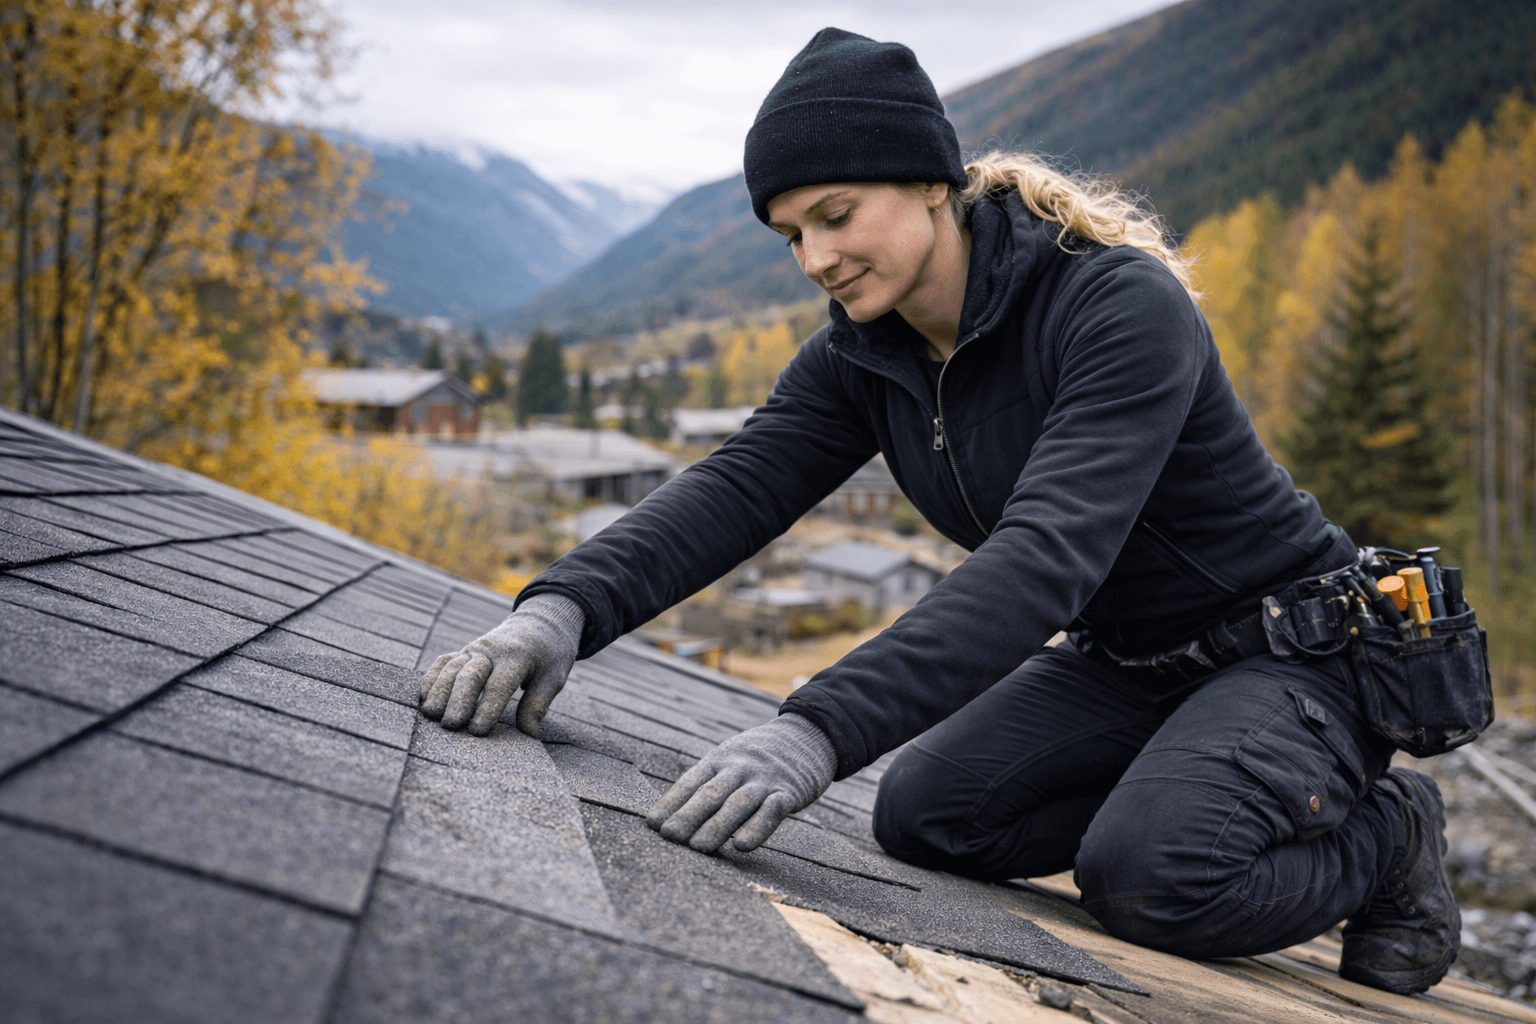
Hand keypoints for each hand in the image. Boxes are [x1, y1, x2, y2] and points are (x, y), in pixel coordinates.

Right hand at [418, 593, 582, 736]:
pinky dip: (431, 677)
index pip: (499, 685)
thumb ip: (538, 704)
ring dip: (439, 691)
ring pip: (452, 668)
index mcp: (517, 657)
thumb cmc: (549, 655)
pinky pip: (444, 661)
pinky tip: (422, 697)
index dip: (488, 708)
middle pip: (469, 675)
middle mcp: (491, 650)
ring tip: (430, 715)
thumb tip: (530, 735)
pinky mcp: (465, 650)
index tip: (478, 731)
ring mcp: (475, 648)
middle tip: (450, 726)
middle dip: (458, 701)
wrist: (540, 623)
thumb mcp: (554, 677)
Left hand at [646, 714, 835, 852]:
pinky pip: (772, 811)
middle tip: (670, 837)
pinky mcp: (790, 792)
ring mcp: (764, 779)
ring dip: (717, 826)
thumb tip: (670, 817)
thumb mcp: (730, 760)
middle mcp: (739, 768)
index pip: (691, 782)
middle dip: (688, 816)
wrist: (808, 736)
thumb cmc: (758, 758)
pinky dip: (757, 827)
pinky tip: (742, 844)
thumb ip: (707, 784)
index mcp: (720, 760)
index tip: (652, 824)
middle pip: (711, 793)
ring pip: (738, 803)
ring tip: (698, 847)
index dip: (671, 803)